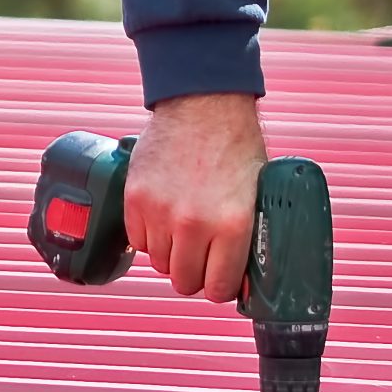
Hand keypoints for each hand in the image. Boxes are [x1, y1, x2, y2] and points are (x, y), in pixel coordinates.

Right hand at [124, 93, 264, 303]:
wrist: (202, 102)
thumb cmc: (235, 143)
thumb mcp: (256, 192)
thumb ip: (248, 235)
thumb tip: (243, 277)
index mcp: (232, 224)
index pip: (217, 288)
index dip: (219, 287)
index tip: (219, 280)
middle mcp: (193, 223)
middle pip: (183, 282)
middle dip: (194, 273)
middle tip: (200, 256)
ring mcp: (160, 211)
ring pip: (159, 263)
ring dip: (171, 253)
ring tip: (182, 229)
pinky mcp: (135, 198)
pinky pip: (138, 240)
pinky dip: (149, 235)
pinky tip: (164, 216)